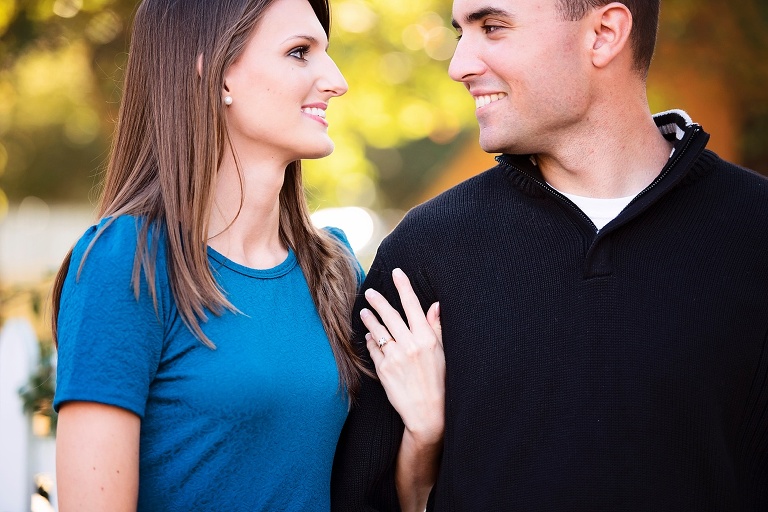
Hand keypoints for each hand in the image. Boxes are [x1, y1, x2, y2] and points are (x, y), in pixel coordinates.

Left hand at [360, 268, 443, 445]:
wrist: (428, 413)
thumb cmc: (440, 382)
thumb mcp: (443, 353)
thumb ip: (436, 327)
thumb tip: (434, 305)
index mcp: (426, 338)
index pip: (413, 305)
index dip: (404, 286)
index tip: (396, 272)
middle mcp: (410, 345)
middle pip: (390, 315)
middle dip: (378, 301)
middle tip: (369, 292)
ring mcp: (394, 357)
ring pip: (377, 331)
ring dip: (369, 319)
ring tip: (364, 312)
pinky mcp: (383, 369)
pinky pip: (373, 349)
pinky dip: (370, 342)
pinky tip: (368, 337)